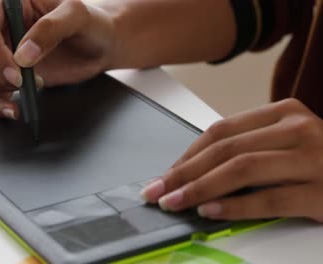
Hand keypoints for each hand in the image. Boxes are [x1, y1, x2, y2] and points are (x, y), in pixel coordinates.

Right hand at [0, 0, 114, 119]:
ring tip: (23, 88)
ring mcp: (4, 53)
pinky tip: (15, 108)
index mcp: (12, 6)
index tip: (17, 69)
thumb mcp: (76, 16)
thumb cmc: (92, 23)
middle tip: (22, 80)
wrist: (102, 45)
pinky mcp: (11, 75)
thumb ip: (50, 29)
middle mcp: (3, 28)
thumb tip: (23, 56)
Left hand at [142, 99, 322, 221]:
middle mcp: (297, 129)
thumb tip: (193, 170)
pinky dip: (234, 206)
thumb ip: (248, 148)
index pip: (221, 131)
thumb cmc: (321, 161)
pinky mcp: (321, 191)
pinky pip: (268, 199)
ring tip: (174, 202)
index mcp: (283, 113)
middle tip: (157, 190)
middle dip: (184, 172)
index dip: (187, 154)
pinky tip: (210, 212)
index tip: (165, 174)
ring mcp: (312, 158)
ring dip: (200, 188)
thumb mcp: (285, 143)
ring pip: (241, 169)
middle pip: (225, 150)